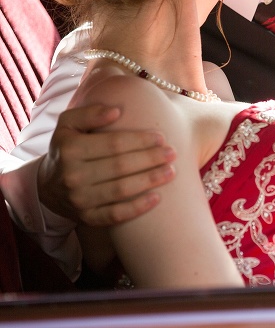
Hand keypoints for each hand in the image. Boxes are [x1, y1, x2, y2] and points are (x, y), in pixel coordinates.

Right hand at [38, 104, 176, 225]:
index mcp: (69, 149)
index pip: (113, 143)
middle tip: (172, 153)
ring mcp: (79, 199)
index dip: (140, 140)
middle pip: (120, 166)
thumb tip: (116, 111)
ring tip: (171, 172)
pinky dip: (137, 208)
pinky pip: (115, 215)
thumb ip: (90, 113)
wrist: (48, 185)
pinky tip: (157, 198)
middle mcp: (72, 175)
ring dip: (149, 180)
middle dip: (150, 159)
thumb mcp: (68, 125)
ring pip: (121, 190)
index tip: (161, 137)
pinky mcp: (87, 217)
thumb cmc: (67, 148)